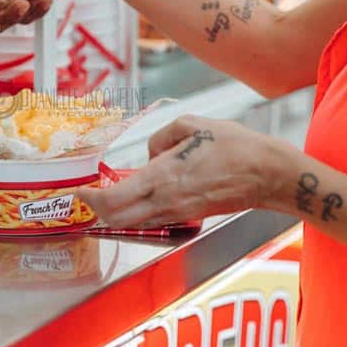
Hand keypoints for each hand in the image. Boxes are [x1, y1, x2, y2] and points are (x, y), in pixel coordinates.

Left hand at [77, 116, 286, 227]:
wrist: (268, 175)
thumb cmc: (234, 147)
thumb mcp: (191, 125)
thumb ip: (160, 138)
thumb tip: (151, 155)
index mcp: (162, 178)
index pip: (113, 200)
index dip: (90, 199)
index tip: (79, 191)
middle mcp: (166, 201)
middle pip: (117, 218)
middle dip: (97, 210)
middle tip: (88, 196)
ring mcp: (178, 213)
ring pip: (134, 222)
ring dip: (116, 211)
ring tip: (108, 194)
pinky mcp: (189, 217)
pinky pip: (152, 219)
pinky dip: (136, 211)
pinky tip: (137, 196)